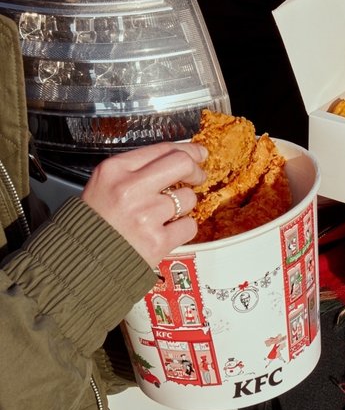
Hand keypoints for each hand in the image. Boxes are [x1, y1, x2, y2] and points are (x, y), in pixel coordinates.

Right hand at [82, 142, 206, 267]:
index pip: (163, 149)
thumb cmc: (96, 221)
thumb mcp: (105, 183)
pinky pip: (189, 225)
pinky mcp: (156, 241)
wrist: (81, 260)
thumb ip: (138, 168)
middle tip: (197, 177)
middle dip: (195, 170)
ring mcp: (145, 215)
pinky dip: (183, 229)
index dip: (187, 150)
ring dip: (183, 205)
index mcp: (114, 170)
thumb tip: (181, 157)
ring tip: (165, 214)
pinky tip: (166, 231)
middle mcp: (129, 189)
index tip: (198, 154)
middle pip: (182, 164)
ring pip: (188, 197)